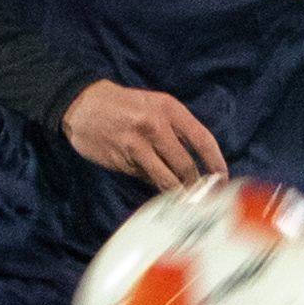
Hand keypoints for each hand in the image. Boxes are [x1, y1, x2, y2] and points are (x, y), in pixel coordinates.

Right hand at [61, 79, 226, 189]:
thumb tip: (193, 163)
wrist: (82, 104)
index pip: (202, 139)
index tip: (221, 178)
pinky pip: (144, 178)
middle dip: (195, 185)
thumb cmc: (123, 105)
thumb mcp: (153, 106)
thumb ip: (174, 130)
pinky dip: (153, 184)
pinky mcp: (122, 160)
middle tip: (200, 196)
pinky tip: (156, 186)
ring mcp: (137, 145)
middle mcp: (155, 126)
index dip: (215, 162)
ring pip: (165, 178)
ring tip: (183, 200)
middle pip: (185, 165)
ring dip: (176, 192)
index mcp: (169, 109)